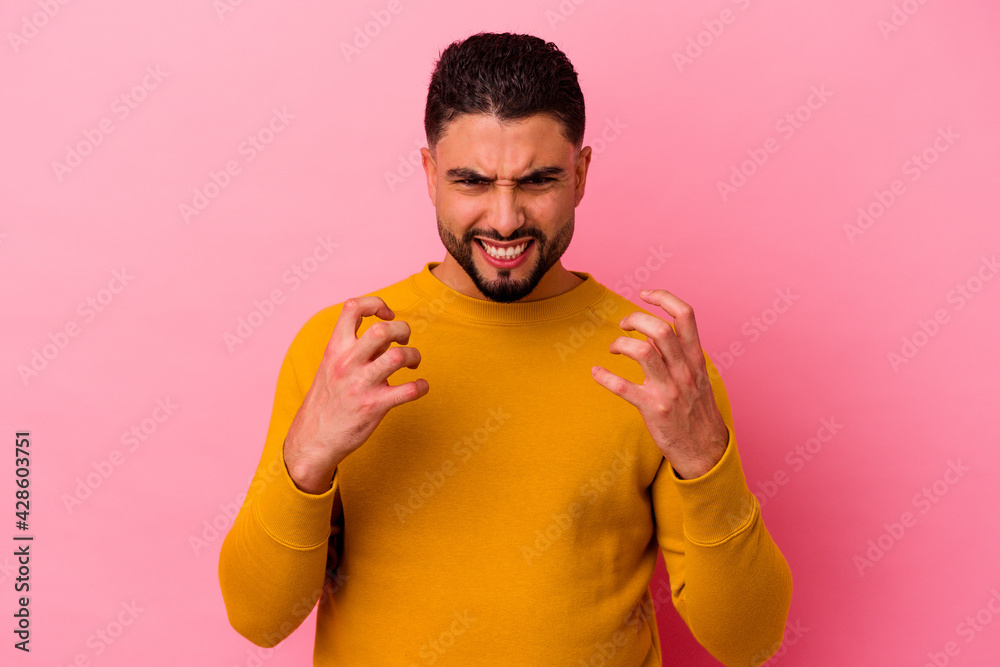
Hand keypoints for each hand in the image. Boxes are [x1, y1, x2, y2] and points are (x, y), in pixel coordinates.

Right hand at [284, 296, 428, 492]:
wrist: (312, 440)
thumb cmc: (326, 402)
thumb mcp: (330, 367)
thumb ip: (354, 350)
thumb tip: (385, 337)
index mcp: (335, 349)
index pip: (352, 308)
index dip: (375, 304)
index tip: (387, 314)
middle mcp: (347, 363)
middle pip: (382, 330)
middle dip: (402, 329)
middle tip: (404, 340)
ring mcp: (361, 385)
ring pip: (399, 356)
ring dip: (414, 356)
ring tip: (412, 363)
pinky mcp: (375, 407)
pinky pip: (409, 390)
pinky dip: (421, 386)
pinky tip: (420, 387)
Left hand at [590, 289, 727, 479]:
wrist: (705, 452)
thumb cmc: (696, 412)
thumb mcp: (699, 377)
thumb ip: (682, 354)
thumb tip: (660, 332)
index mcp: (695, 359)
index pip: (685, 315)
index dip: (663, 298)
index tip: (645, 294)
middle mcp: (684, 371)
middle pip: (659, 329)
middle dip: (635, 319)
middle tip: (623, 325)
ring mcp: (669, 390)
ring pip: (642, 352)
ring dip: (620, 344)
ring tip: (613, 348)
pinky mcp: (653, 409)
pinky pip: (623, 387)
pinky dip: (604, 377)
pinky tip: (596, 373)